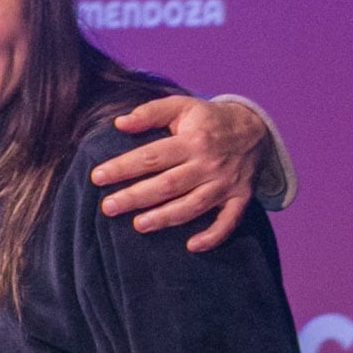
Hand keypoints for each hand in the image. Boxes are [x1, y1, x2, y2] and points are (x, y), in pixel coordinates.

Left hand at [96, 95, 265, 252]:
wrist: (255, 129)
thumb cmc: (208, 120)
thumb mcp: (181, 106)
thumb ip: (150, 112)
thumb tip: (119, 123)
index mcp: (192, 141)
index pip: (152, 156)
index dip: (123, 167)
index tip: (98, 177)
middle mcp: (209, 164)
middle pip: (168, 185)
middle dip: (136, 197)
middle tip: (108, 207)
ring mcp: (226, 183)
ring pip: (193, 205)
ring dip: (166, 218)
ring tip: (138, 226)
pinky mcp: (240, 198)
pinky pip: (229, 221)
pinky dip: (213, 236)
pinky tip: (192, 246)